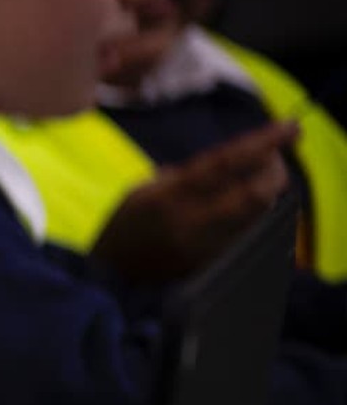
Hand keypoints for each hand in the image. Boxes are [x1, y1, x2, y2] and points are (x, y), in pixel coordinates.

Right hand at [91, 120, 296, 285]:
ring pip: (261, 213)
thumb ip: (186, 175)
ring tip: (259, 177)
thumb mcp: (144, 191)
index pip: (227, 163)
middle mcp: (195, 223)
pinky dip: (256, 212)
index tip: (289, 126)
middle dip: (275, 171)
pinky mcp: (218, 264)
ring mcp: (210, 247)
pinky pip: (250, 231)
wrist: (114, 278)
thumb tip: (235, 162)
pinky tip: (247, 205)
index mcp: (170, 198)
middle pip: (258, 194)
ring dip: (268, 190)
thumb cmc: (126, 227)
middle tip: (274, 156)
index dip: (263, 142)